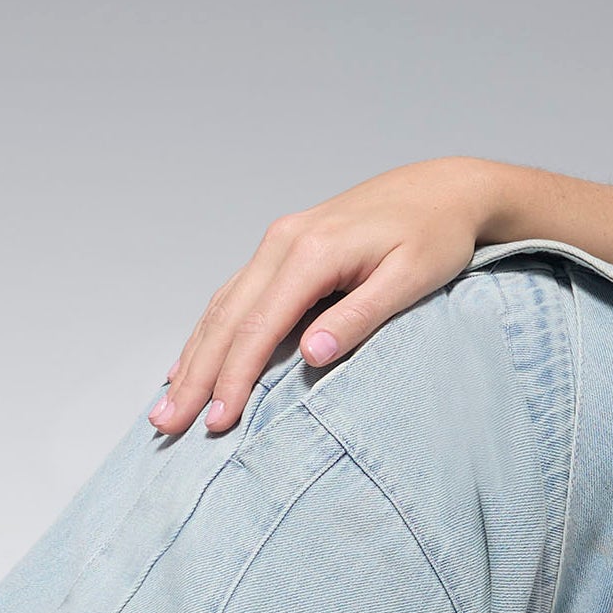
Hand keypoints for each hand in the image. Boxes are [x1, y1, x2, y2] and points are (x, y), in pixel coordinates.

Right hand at [151, 158, 503, 435]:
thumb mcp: (411, 279)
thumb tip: (312, 355)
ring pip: (222, 306)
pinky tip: (193, 358)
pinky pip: (235, 293)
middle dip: (195, 376)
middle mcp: (284, 242)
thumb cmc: (437, 234)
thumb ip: (360, 317)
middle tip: (166, 424)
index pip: (258, 327)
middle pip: (226, 319)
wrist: (445, 188)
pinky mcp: (285, 246)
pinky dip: (210, 330)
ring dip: (194, 357)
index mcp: (312, 252)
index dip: (233, 379)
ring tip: (168, 403)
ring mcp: (279, 241)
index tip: (218, 422)